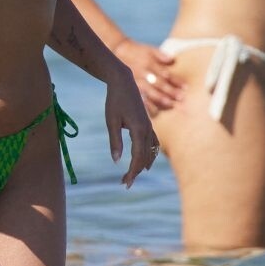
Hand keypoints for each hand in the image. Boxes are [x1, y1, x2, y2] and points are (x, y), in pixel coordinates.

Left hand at [106, 68, 158, 186]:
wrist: (123, 82)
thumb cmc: (114, 101)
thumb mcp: (111, 121)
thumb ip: (115, 141)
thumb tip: (117, 161)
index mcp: (138, 129)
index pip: (138, 157)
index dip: (132, 172)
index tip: (125, 183)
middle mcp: (147, 129)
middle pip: (145, 157)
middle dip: (136, 171)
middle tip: (124, 183)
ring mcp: (149, 126)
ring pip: (151, 151)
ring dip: (142, 164)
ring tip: (132, 175)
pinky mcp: (148, 124)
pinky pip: (153, 143)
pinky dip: (149, 154)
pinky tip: (145, 162)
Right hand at [114, 38, 182, 113]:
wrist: (117, 52)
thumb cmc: (137, 51)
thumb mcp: (149, 49)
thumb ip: (161, 55)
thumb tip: (172, 59)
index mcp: (150, 63)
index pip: (165, 73)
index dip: (176, 81)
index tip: (185, 87)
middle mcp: (143, 72)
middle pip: (159, 83)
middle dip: (171, 91)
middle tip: (181, 98)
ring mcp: (136, 81)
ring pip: (150, 91)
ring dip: (161, 99)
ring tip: (171, 104)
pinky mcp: (130, 87)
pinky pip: (139, 97)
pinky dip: (146, 104)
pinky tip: (153, 110)